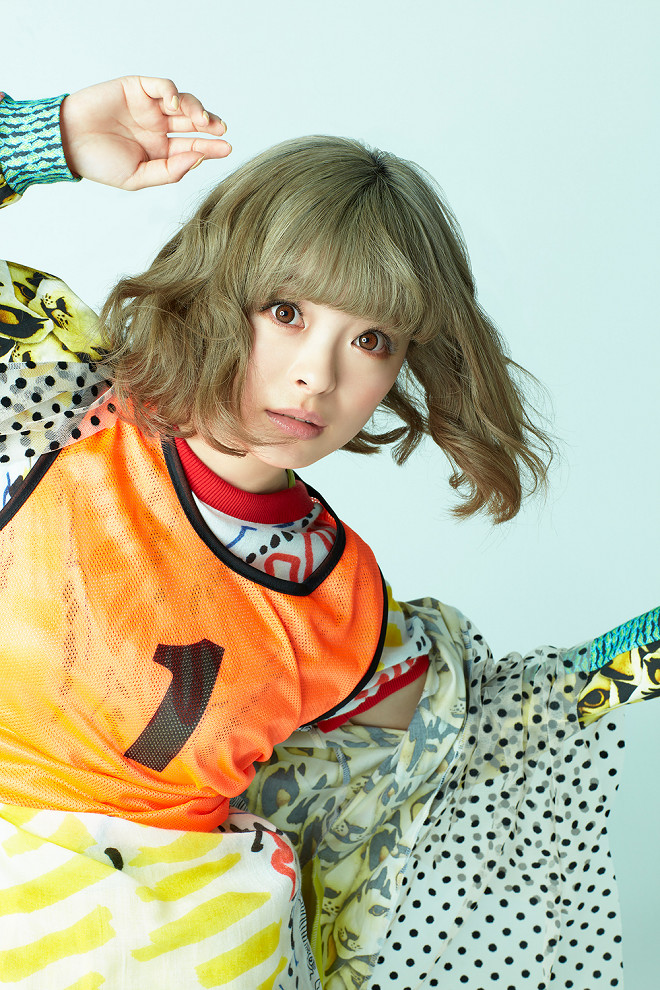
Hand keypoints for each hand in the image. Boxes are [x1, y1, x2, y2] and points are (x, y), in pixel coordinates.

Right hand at [59, 75, 230, 190]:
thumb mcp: (138, 177)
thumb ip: (169, 171)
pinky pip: (162, 86)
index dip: (210, 147)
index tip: (226, 149)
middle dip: (210, 125)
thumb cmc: (99, 164)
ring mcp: (148, 107)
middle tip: (221, 130)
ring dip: (195, 108)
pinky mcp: (137, 88)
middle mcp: (157, 128)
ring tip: (201, 119)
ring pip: (182, 103)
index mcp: (160, 151)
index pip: (191, 146)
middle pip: (192, 123)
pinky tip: (174, 105)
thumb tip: (197, 159)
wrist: (67, 142)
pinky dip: (172, 93)